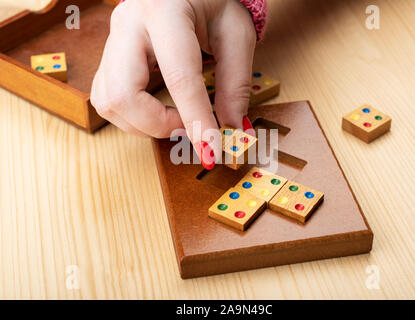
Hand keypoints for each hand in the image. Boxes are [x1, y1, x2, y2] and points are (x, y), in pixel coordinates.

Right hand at [91, 0, 256, 168]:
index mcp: (164, 10)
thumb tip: (232, 130)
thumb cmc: (214, 1)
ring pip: (109, 102)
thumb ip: (234, 84)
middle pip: (123, 95)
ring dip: (143, 125)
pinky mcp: (109, 56)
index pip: (178, 77)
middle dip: (158, 125)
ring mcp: (112, 40)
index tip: (212, 150)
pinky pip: (108, 99)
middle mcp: (128, 24)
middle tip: (190, 128)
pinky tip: (158, 111)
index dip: (196, 120)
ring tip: (177, 118)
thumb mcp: (237, 35)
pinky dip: (133, 117)